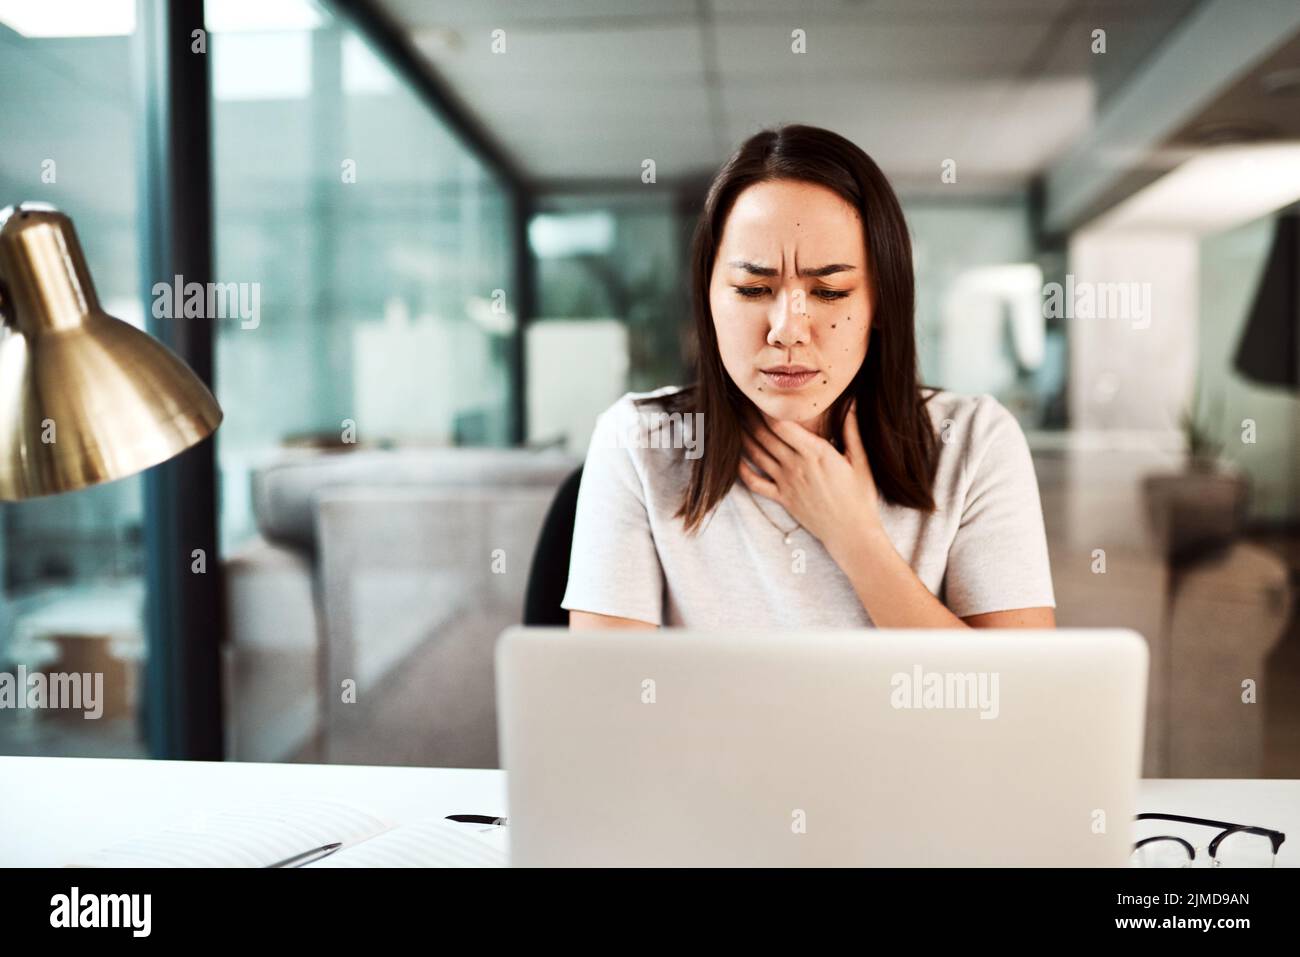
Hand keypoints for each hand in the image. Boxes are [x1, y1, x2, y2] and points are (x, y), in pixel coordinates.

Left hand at [737, 398, 883, 551]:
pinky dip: (742, 470)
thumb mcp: (861, 461)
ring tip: (733, 420)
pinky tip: (735, 458)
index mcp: (816, 452)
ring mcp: (786, 483)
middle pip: (765, 435)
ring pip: (756, 455)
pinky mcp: (782, 499)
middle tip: (739, 401)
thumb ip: (852, 430)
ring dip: (743, 436)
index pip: (782, 425)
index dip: (767, 408)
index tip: (760, 394)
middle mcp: (797, 465)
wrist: (852, 534)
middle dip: (750, 416)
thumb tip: (853, 402)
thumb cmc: (860, 497)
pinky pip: (755, 483)